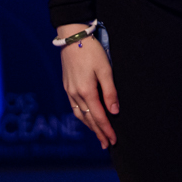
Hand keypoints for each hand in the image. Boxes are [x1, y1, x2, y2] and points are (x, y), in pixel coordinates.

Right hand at [57, 23, 118, 147]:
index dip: (107, 129)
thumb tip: (114, 111)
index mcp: (86, 91)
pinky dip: (82, 116)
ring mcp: (69, 90)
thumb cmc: (91, 51)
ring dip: (89, 127)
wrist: (72, 36)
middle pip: (88, 119)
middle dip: (98, 133)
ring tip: (98, 135)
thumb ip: (110, 92)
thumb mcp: (106, 69)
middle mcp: (75, 94)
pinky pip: (74, 107)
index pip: (98, 117)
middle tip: (107, 144)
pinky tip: (86, 118)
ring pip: (80, 115)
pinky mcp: (67, 85)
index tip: (113, 140)